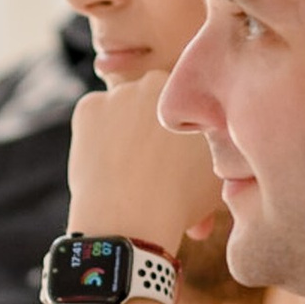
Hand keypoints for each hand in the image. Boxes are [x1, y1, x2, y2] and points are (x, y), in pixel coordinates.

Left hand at [65, 73, 226, 260]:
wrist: (131, 221)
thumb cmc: (179, 202)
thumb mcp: (216, 172)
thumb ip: (213, 148)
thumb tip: (207, 150)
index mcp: (192, 94)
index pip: (183, 102)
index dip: (178, 129)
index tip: (174, 154)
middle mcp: (157, 82)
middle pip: (151, 98)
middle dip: (149, 122)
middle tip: (150, 158)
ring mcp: (120, 91)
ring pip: (121, 107)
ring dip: (123, 127)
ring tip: (127, 165)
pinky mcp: (89, 105)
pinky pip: (93, 116)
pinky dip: (95, 134)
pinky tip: (105, 160)